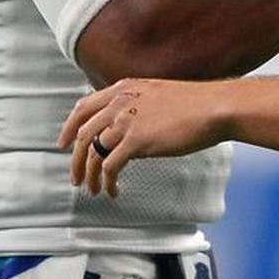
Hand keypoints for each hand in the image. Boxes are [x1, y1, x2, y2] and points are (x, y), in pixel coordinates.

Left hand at [59, 78, 219, 196]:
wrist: (213, 107)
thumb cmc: (195, 104)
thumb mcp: (157, 94)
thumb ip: (137, 104)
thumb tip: (130, 123)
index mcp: (122, 89)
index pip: (83, 107)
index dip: (69, 127)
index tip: (64, 143)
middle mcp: (118, 103)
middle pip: (82, 134)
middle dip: (75, 159)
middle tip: (75, 176)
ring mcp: (125, 121)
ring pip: (93, 152)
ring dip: (90, 175)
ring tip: (93, 189)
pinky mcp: (136, 141)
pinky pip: (110, 166)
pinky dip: (107, 181)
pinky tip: (114, 190)